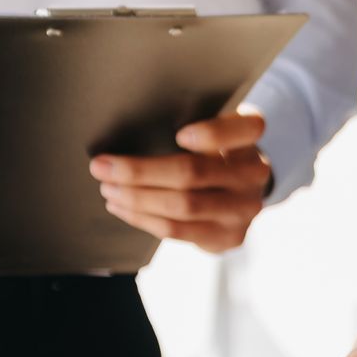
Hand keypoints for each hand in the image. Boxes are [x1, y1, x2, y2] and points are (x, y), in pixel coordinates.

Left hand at [91, 111, 271, 252]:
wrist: (240, 194)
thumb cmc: (213, 150)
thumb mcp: (211, 127)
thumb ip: (189, 120)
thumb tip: (125, 125)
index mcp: (250, 136)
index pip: (247, 128)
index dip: (213, 134)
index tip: (180, 135)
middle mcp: (255, 172)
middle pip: (193, 172)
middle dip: (139, 171)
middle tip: (102, 167)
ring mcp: (245, 209)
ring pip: (182, 206)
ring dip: (136, 198)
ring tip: (107, 189)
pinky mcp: (229, 236)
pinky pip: (178, 231)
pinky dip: (143, 219)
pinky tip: (122, 208)